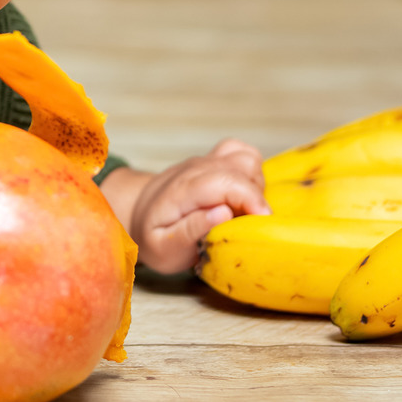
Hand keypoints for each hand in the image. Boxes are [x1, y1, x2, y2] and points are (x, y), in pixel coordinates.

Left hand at [123, 138, 267, 273]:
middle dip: (257, 198)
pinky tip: (246, 195)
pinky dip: (254, 172)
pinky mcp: (214, 160)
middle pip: (242, 169)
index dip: (251, 199)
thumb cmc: (153, 236)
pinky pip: (244, 154)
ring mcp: (206, 160)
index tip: (263, 222)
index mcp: (183, 189)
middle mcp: (196, 168)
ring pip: (247, 158)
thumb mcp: (163, 247)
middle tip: (250, 225)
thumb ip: (190, 230)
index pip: (225, 182)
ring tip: (246, 212)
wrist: (138, 213)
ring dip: (257, 186)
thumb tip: (224, 213)